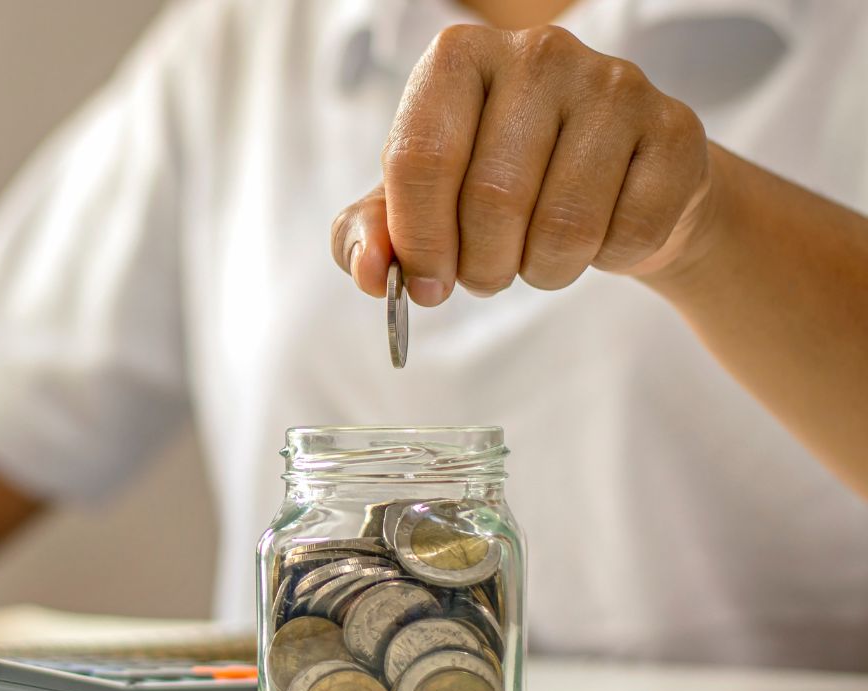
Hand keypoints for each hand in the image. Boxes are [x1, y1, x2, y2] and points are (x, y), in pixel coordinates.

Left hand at [331, 24, 713, 304]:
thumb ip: (371, 235)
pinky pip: (628, 234)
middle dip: (482, 266)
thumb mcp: (418, 207)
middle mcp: (539, 53)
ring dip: (542, 270)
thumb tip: (368, 272)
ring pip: (564, 225)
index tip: (425, 284)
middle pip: (492, 199)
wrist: (613, 185)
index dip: (418, 241)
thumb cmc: (498, 188)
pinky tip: (600, 234)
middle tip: (486, 275)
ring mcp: (615, 84)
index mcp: (458, 58)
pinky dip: (605, 261)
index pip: (419, 159)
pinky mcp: (675, 129)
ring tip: (538, 255)